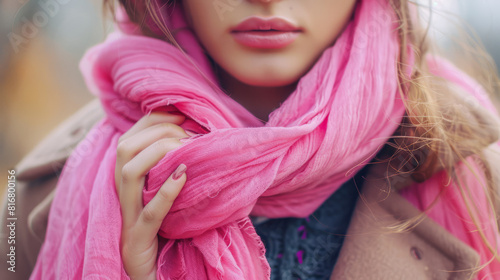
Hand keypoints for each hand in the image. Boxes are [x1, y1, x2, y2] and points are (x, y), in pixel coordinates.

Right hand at [115, 112, 188, 279]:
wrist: (150, 270)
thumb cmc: (161, 226)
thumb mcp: (160, 191)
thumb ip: (167, 167)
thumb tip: (190, 135)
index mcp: (124, 180)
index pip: (130, 137)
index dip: (153, 120)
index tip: (181, 114)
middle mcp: (120, 193)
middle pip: (125, 149)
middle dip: (158, 132)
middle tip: (188, 135)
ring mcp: (128, 216)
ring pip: (129, 173)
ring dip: (159, 153)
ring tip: (186, 152)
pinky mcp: (139, 237)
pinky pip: (150, 212)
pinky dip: (167, 192)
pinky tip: (184, 176)